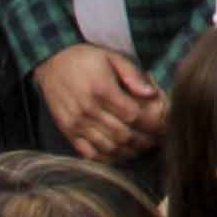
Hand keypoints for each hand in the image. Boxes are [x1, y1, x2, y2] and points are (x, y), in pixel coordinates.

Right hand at [36, 42, 161, 163]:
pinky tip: (120, 155)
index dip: (151, 125)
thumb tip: (152, 93)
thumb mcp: (112, 57)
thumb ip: (133, 75)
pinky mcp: (67, 132)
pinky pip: (89, 153)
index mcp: (102, 91)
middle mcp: (88, 110)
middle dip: (144, 142)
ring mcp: (76, 124)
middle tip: (157, 142)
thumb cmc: (86, 59)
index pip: (133, 116)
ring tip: (143, 149)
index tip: (164, 127)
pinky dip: (106, 158)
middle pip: (122, 136)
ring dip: (128, 152)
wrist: (52, 62)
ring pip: (108, 148)